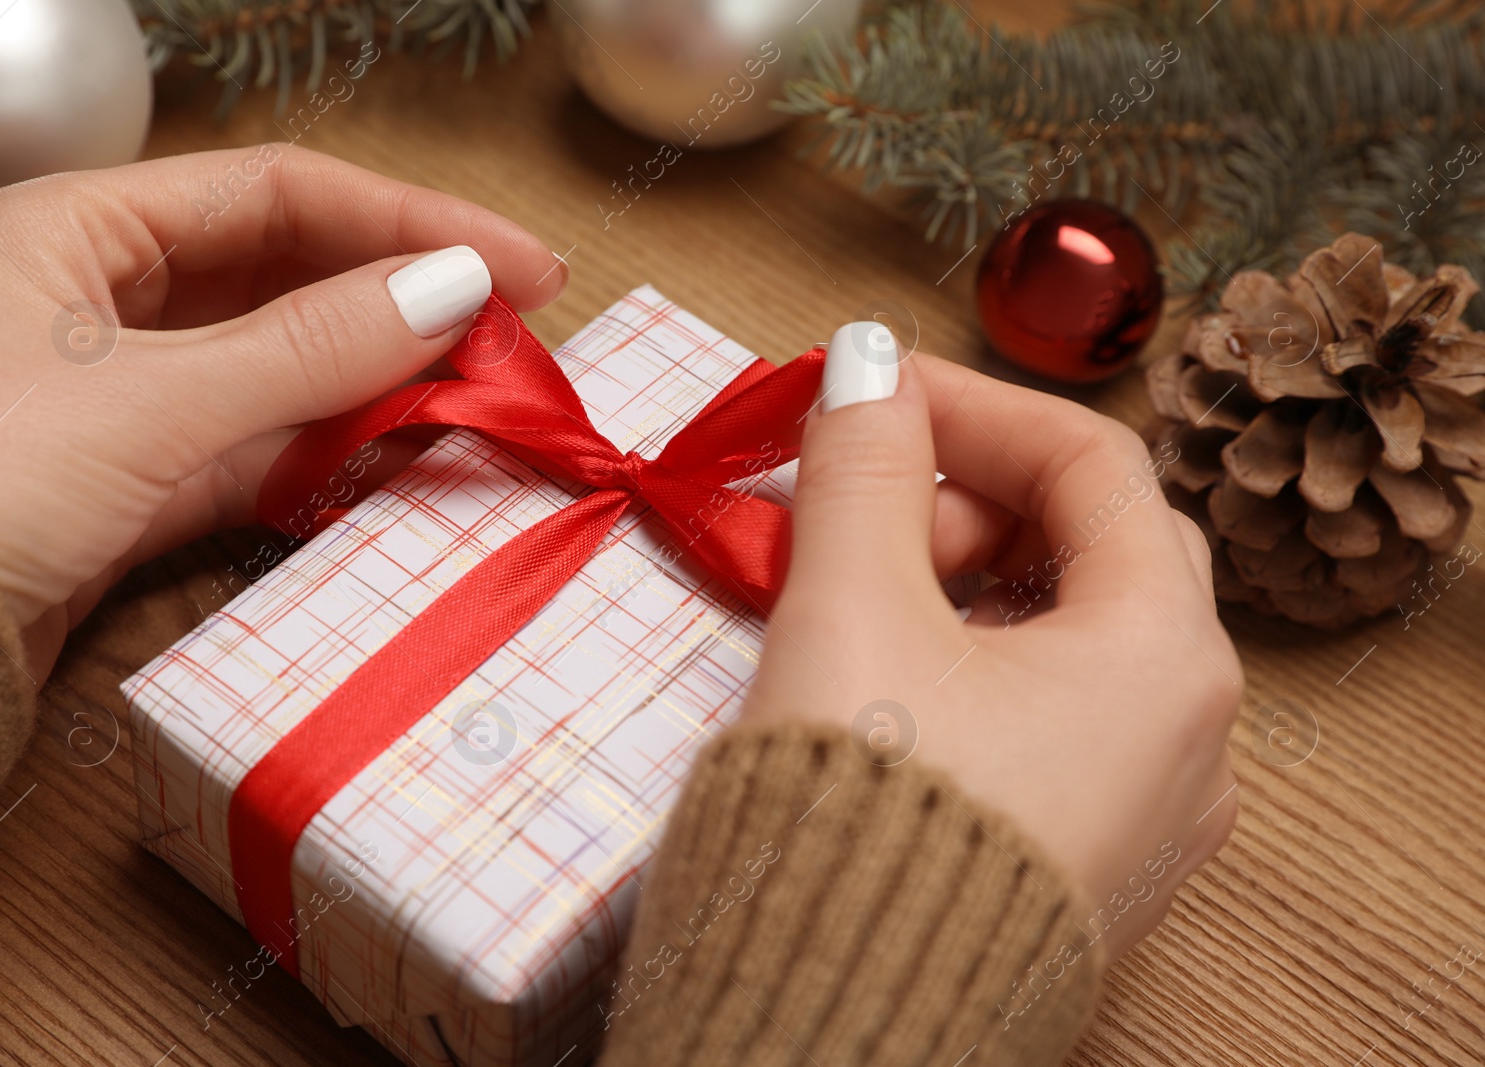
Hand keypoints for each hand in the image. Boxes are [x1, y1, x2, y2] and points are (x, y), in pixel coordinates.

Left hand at [0, 145, 565, 677]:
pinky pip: (256, 451)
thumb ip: (312, 346)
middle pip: (287, 276)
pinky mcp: (130, 487)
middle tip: (515, 334)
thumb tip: (457, 291)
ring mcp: (119, 397)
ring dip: (375, 382)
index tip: (522, 264)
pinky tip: (401, 461)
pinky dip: (327, 457)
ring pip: (279, 370)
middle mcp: (100, 298)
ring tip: (479, 396)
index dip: (412, 221)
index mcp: (79, 227)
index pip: (280, 193)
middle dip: (401, 301)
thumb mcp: (150, 400)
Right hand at [743, 324, 1242, 960]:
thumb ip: (862, 471)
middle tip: (857, 499)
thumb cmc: (860, 824)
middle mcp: (1185, 736)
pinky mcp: (1082, 856)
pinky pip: (1049, 715)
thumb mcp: (850, 612)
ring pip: (1069, 633)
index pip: (1092, 464)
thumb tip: (862, 364)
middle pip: (1092, 544)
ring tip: (855, 585)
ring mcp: (1141, 806)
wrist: (834, 1030)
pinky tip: (889, 672)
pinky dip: (972, 661)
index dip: (972, 403)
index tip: (871, 390)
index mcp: (1162, 659)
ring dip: (963, 578)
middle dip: (968, 496)